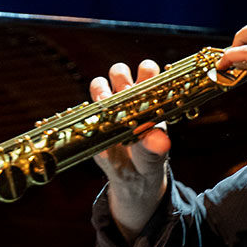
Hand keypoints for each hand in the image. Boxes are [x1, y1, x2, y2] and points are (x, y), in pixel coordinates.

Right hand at [90, 60, 169, 240]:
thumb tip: (160, 140)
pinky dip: (87, 111)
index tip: (144, 83)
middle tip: (124, 94)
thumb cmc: (149, 156)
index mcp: (148, 96)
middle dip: (120, 79)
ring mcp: (108, 107)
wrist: (132, 175)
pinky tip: (93, 121)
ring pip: (99, 83)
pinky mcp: (92, 121)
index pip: (147, 70)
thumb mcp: (155, 152)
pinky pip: (85, 108)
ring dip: (100, 91)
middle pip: (119, 71)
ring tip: (105, 105)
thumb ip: (156, 144)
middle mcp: (127, 97)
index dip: (145, 71)